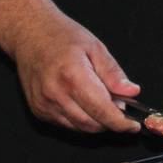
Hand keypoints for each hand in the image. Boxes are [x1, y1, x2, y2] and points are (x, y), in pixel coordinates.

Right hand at [8, 10, 141, 134]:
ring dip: (95, 121)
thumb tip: (131, 92)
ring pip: (80, 128)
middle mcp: (56, 93)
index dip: (120, 122)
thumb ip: (113, 73)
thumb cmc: (61, 36)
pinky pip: (66, 124)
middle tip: (117, 105)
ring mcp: (44, 104)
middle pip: (92, 124)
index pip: (102, 111)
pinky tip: (79, 100)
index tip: (132, 125)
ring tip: (97, 98)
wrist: (30, 34)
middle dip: (110, 121)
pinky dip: (79, 118)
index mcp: (72, 75)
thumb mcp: (95, 47)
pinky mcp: (39, 110)